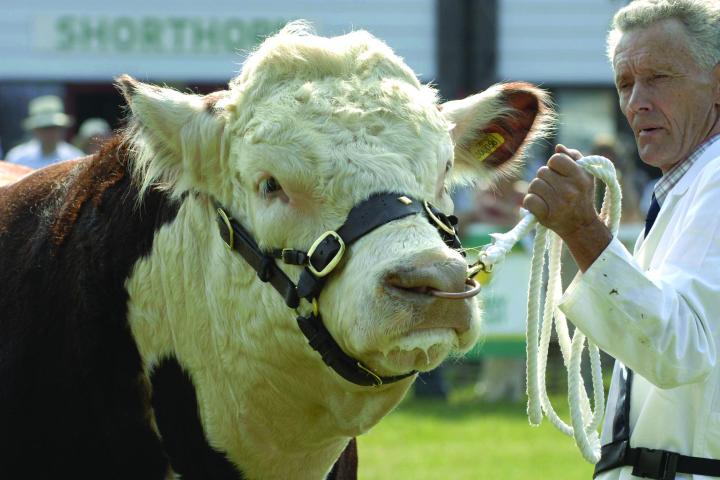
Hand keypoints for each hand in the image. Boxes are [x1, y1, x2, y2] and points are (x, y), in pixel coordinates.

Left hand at [522, 145, 611, 271]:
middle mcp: (570, 191)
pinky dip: (530, 202)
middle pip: (542, 172)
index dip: (553, 165)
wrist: (580, 225)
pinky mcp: (546, 217)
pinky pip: (528, 200)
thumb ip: (573, 157)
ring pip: (534, 185)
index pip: (555, 159)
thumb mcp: (585, 175)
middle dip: (545, 178)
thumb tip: (558, 147)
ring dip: (537, 190)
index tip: (559, 173)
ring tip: (547, 196)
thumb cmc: (581, 195)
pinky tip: (539, 205)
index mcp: (580, 177)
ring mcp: (558, 205)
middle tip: (553, 188)